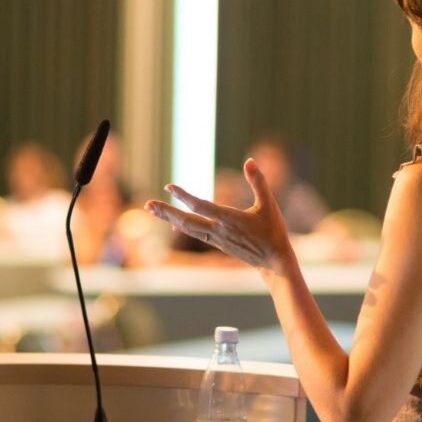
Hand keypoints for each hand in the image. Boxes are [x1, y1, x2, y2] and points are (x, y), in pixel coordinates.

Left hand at [145, 158, 294, 272]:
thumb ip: (258, 181)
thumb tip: (250, 160)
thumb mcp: (268, 204)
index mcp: (230, 219)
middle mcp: (218, 231)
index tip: (169, 187)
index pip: (201, 206)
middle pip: (187, 221)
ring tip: (152, 209)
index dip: (184, 197)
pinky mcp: (217, 244)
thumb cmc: (273, 231)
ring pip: (187, 228)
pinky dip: (182, 226)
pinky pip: (195, 233)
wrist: (273, 261)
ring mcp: (216, 239)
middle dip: (166, 212)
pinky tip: (173, 224)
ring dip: (169, 218)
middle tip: (148, 205)